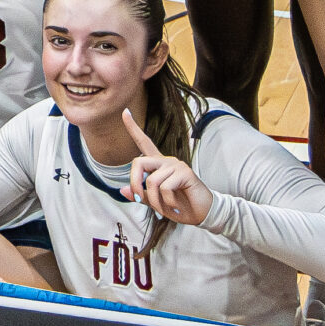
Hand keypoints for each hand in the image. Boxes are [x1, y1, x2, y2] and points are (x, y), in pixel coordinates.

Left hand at [123, 108, 213, 225]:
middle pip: (139, 162)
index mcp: (158, 165)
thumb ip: (142, 196)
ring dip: (155, 201)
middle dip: (134, 183)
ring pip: (151, 181)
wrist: (202, 213)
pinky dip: (167, 202)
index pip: (144, 142)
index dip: (133, 128)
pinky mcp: (185, 172)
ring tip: (165, 209)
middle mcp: (166, 161)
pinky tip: (175, 206)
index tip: (125, 112)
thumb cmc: (180, 206)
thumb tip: (122, 190)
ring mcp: (176, 165)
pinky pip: (165, 188)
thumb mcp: (157, 203)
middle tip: (138, 199)